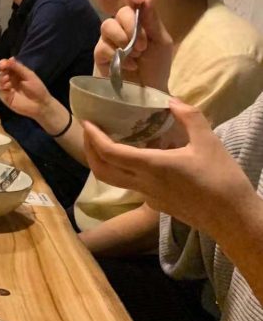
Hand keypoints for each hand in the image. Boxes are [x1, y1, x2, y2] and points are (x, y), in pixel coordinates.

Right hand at [0, 58, 53, 121]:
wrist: (41, 104)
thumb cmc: (37, 89)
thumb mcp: (29, 75)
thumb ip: (18, 67)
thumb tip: (9, 58)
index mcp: (16, 74)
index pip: (6, 66)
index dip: (3, 63)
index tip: (2, 64)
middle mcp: (10, 80)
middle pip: (0, 73)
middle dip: (1, 71)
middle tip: (5, 72)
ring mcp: (7, 89)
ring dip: (1, 79)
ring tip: (7, 79)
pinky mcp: (6, 98)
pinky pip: (0, 91)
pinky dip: (2, 87)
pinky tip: (8, 86)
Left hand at [82, 99, 256, 235]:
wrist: (233, 219)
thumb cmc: (222, 179)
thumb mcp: (209, 142)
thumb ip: (189, 117)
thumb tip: (171, 101)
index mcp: (152, 166)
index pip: (110, 152)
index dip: (93, 137)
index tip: (86, 122)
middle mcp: (143, 183)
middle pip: (102, 170)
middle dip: (89, 150)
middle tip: (89, 132)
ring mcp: (148, 197)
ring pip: (113, 180)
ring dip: (103, 162)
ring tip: (105, 142)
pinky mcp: (156, 204)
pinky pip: (132, 185)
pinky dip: (124, 170)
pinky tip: (137, 157)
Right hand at [94, 0, 172, 91]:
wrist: (149, 92)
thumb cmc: (157, 66)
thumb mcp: (161, 42)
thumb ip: (153, 20)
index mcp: (138, 18)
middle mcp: (122, 25)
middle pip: (120, 11)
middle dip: (133, 27)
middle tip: (143, 46)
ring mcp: (109, 39)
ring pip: (107, 25)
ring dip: (123, 39)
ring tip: (135, 54)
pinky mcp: (100, 54)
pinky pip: (102, 46)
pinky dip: (117, 55)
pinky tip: (128, 65)